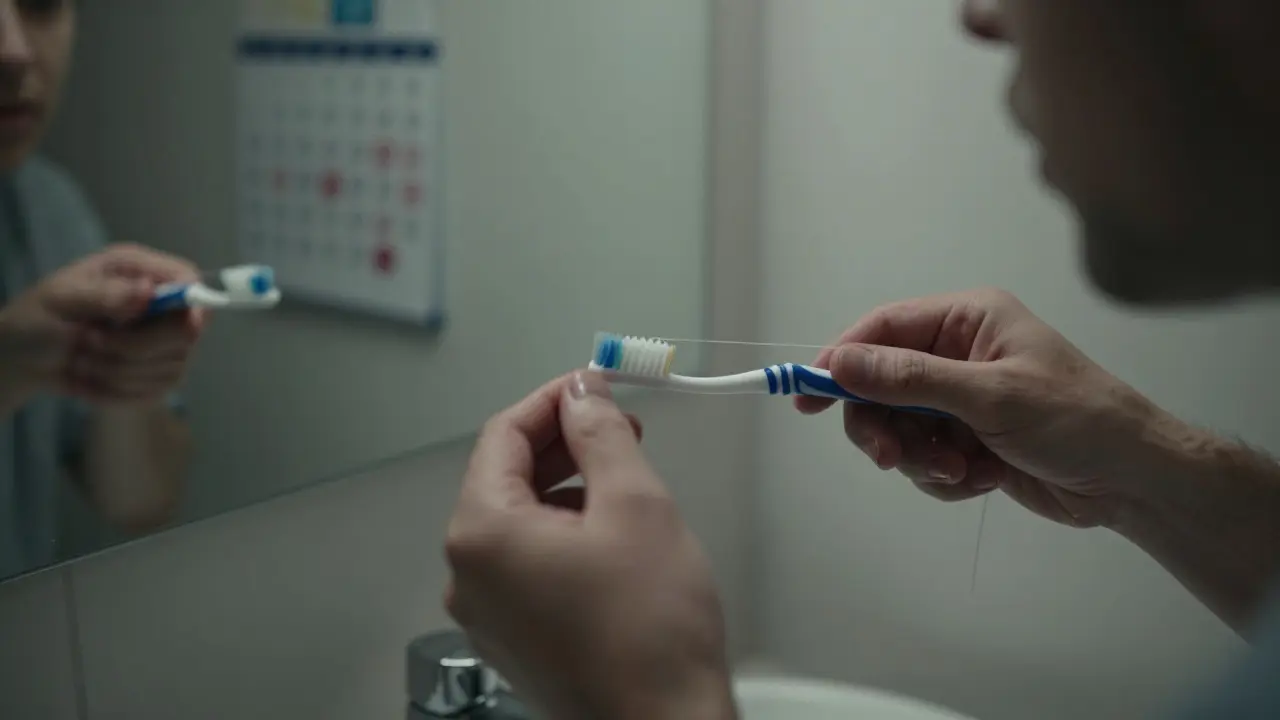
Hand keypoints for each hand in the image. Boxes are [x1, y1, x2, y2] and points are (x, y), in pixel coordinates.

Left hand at [0, 243, 204, 406]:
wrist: (24, 358)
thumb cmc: (38, 318)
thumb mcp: (62, 298)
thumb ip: (106, 294)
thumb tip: (148, 292)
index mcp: (140, 273)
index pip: (189, 281)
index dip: (192, 302)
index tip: (182, 323)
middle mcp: (159, 307)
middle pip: (186, 333)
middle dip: (136, 346)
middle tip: (89, 341)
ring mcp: (163, 345)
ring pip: (169, 369)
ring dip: (116, 371)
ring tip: (81, 360)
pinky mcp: (156, 378)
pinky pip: (153, 393)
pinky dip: (116, 391)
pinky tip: (91, 379)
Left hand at [445, 371, 736, 719]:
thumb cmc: (652, 625)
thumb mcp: (635, 503)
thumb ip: (601, 434)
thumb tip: (582, 391)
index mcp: (482, 534)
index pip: (503, 437)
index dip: (553, 400)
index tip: (595, 384)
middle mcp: (468, 576)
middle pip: (504, 479)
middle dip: (562, 443)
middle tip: (619, 425)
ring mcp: (487, 615)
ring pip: (518, 523)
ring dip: (565, 487)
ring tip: (623, 476)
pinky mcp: (514, 641)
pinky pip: (526, 565)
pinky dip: (561, 534)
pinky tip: (609, 531)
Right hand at [796, 287, 1179, 528]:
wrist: (1133, 481)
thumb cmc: (1073, 419)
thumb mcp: (989, 396)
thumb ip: (909, 378)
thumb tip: (840, 362)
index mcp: (968, 321)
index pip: (884, 330)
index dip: (842, 360)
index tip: (809, 397)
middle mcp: (960, 354)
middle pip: (881, 386)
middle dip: (885, 426)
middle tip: (891, 458)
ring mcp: (963, 400)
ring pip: (900, 428)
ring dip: (922, 458)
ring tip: (961, 471)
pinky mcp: (969, 441)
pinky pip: (925, 459)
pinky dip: (945, 476)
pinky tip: (982, 478)